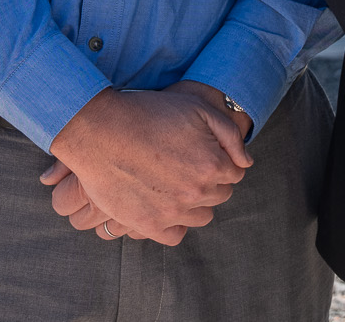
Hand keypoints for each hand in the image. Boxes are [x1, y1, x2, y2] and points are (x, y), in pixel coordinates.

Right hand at [38, 80, 251, 244]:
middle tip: (187, 165)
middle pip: (220, 195)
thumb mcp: (197, 109)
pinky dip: (175, 224)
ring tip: (176, 184)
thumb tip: (245, 163)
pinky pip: (176, 236)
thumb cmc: (148, 113)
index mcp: (212, 165)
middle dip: (210, 180)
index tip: (203, 153)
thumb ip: (229, 137)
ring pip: (201, 216)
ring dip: (195, 202)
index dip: (220, 160)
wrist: (99, 130)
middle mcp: (196, 193)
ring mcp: (172, 212)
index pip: (234, 173)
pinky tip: (165, 205)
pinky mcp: (148, 225)